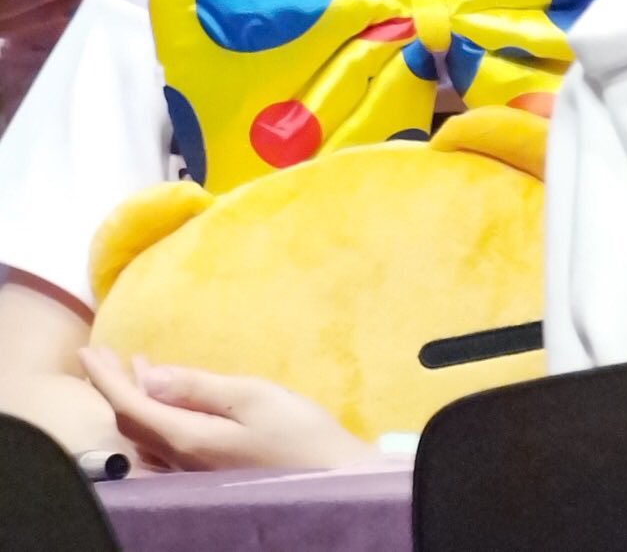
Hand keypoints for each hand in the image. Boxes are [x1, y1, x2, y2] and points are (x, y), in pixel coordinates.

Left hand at [80, 348, 374, 472]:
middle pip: (133, 423)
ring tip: (137, 367)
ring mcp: (195, 473)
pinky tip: (170, 402)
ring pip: (149, 436)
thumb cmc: (297, 433)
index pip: (131, 406)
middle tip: (105, 353)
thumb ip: (198, 387)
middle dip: (116, 386)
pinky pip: (166, 444)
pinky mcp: (211, 474)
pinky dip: (158, 415)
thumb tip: (149, 376)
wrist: (333, 481)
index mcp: (186, 439)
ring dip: (137, 399)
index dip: (105, 378)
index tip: (86, 351)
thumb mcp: (250, 397)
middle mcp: (181, 462)